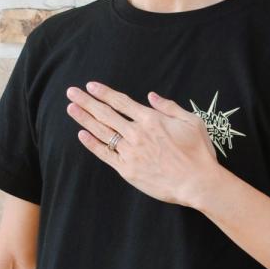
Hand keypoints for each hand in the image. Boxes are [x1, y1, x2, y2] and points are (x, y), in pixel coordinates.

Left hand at [65, 81, 221, 207]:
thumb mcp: (192, 121)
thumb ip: (169, 107)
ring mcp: (130, 152)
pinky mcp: (127, 170)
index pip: (121, 102)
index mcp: (151, 120)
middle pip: (106, 114)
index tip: (91, 86)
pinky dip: (93, 144)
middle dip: (87, 101)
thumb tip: (151, 96)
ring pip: (102, 132)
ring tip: (71, 108)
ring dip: (84, 119)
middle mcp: (137, 133)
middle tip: (71, 92)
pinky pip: (105, 154)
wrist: (196, 182)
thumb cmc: (198, 153)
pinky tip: (82, 135)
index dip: (104, 93)